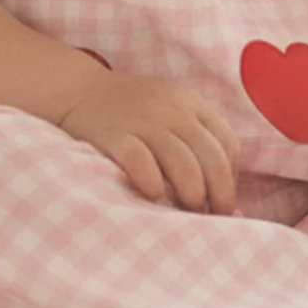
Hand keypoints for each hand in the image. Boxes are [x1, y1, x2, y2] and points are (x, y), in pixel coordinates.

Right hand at [58, 72, 240, 215]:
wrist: (77, 90)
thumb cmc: (128, 114)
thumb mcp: (168, 114)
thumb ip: (194, 146)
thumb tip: (230, 205)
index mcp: (189, 103)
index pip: (227, 142)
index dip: (230, 177)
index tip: (221, 201)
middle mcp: (171, 110)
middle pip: (211, 156)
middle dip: (218, 193)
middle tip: (209, 217)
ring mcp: (142, 120)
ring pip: (183, 161)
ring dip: (192, 193)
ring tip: (185, 211)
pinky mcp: (113, 134)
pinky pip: (140, 161)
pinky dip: (152, 182)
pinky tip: (153, 195)